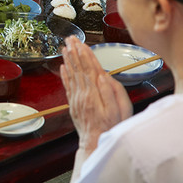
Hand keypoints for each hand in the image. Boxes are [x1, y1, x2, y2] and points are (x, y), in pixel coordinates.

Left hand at [60, 36, 132, 152]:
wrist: (95, 143)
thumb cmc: (112, 127)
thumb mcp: (120, 111)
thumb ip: (112, 92)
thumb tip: (104, 75)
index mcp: (96, 93)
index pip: (90, 68)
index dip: (86, 54)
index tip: (82, 43)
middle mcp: (84, 93)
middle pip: (79, 68)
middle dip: (75, 51)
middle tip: (71, 38)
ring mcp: (77, 98)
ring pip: (72, 74)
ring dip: (68, 59)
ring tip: (65, 46)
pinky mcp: (73, 104)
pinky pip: (67, 86)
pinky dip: (64, 75)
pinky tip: (63, 66)